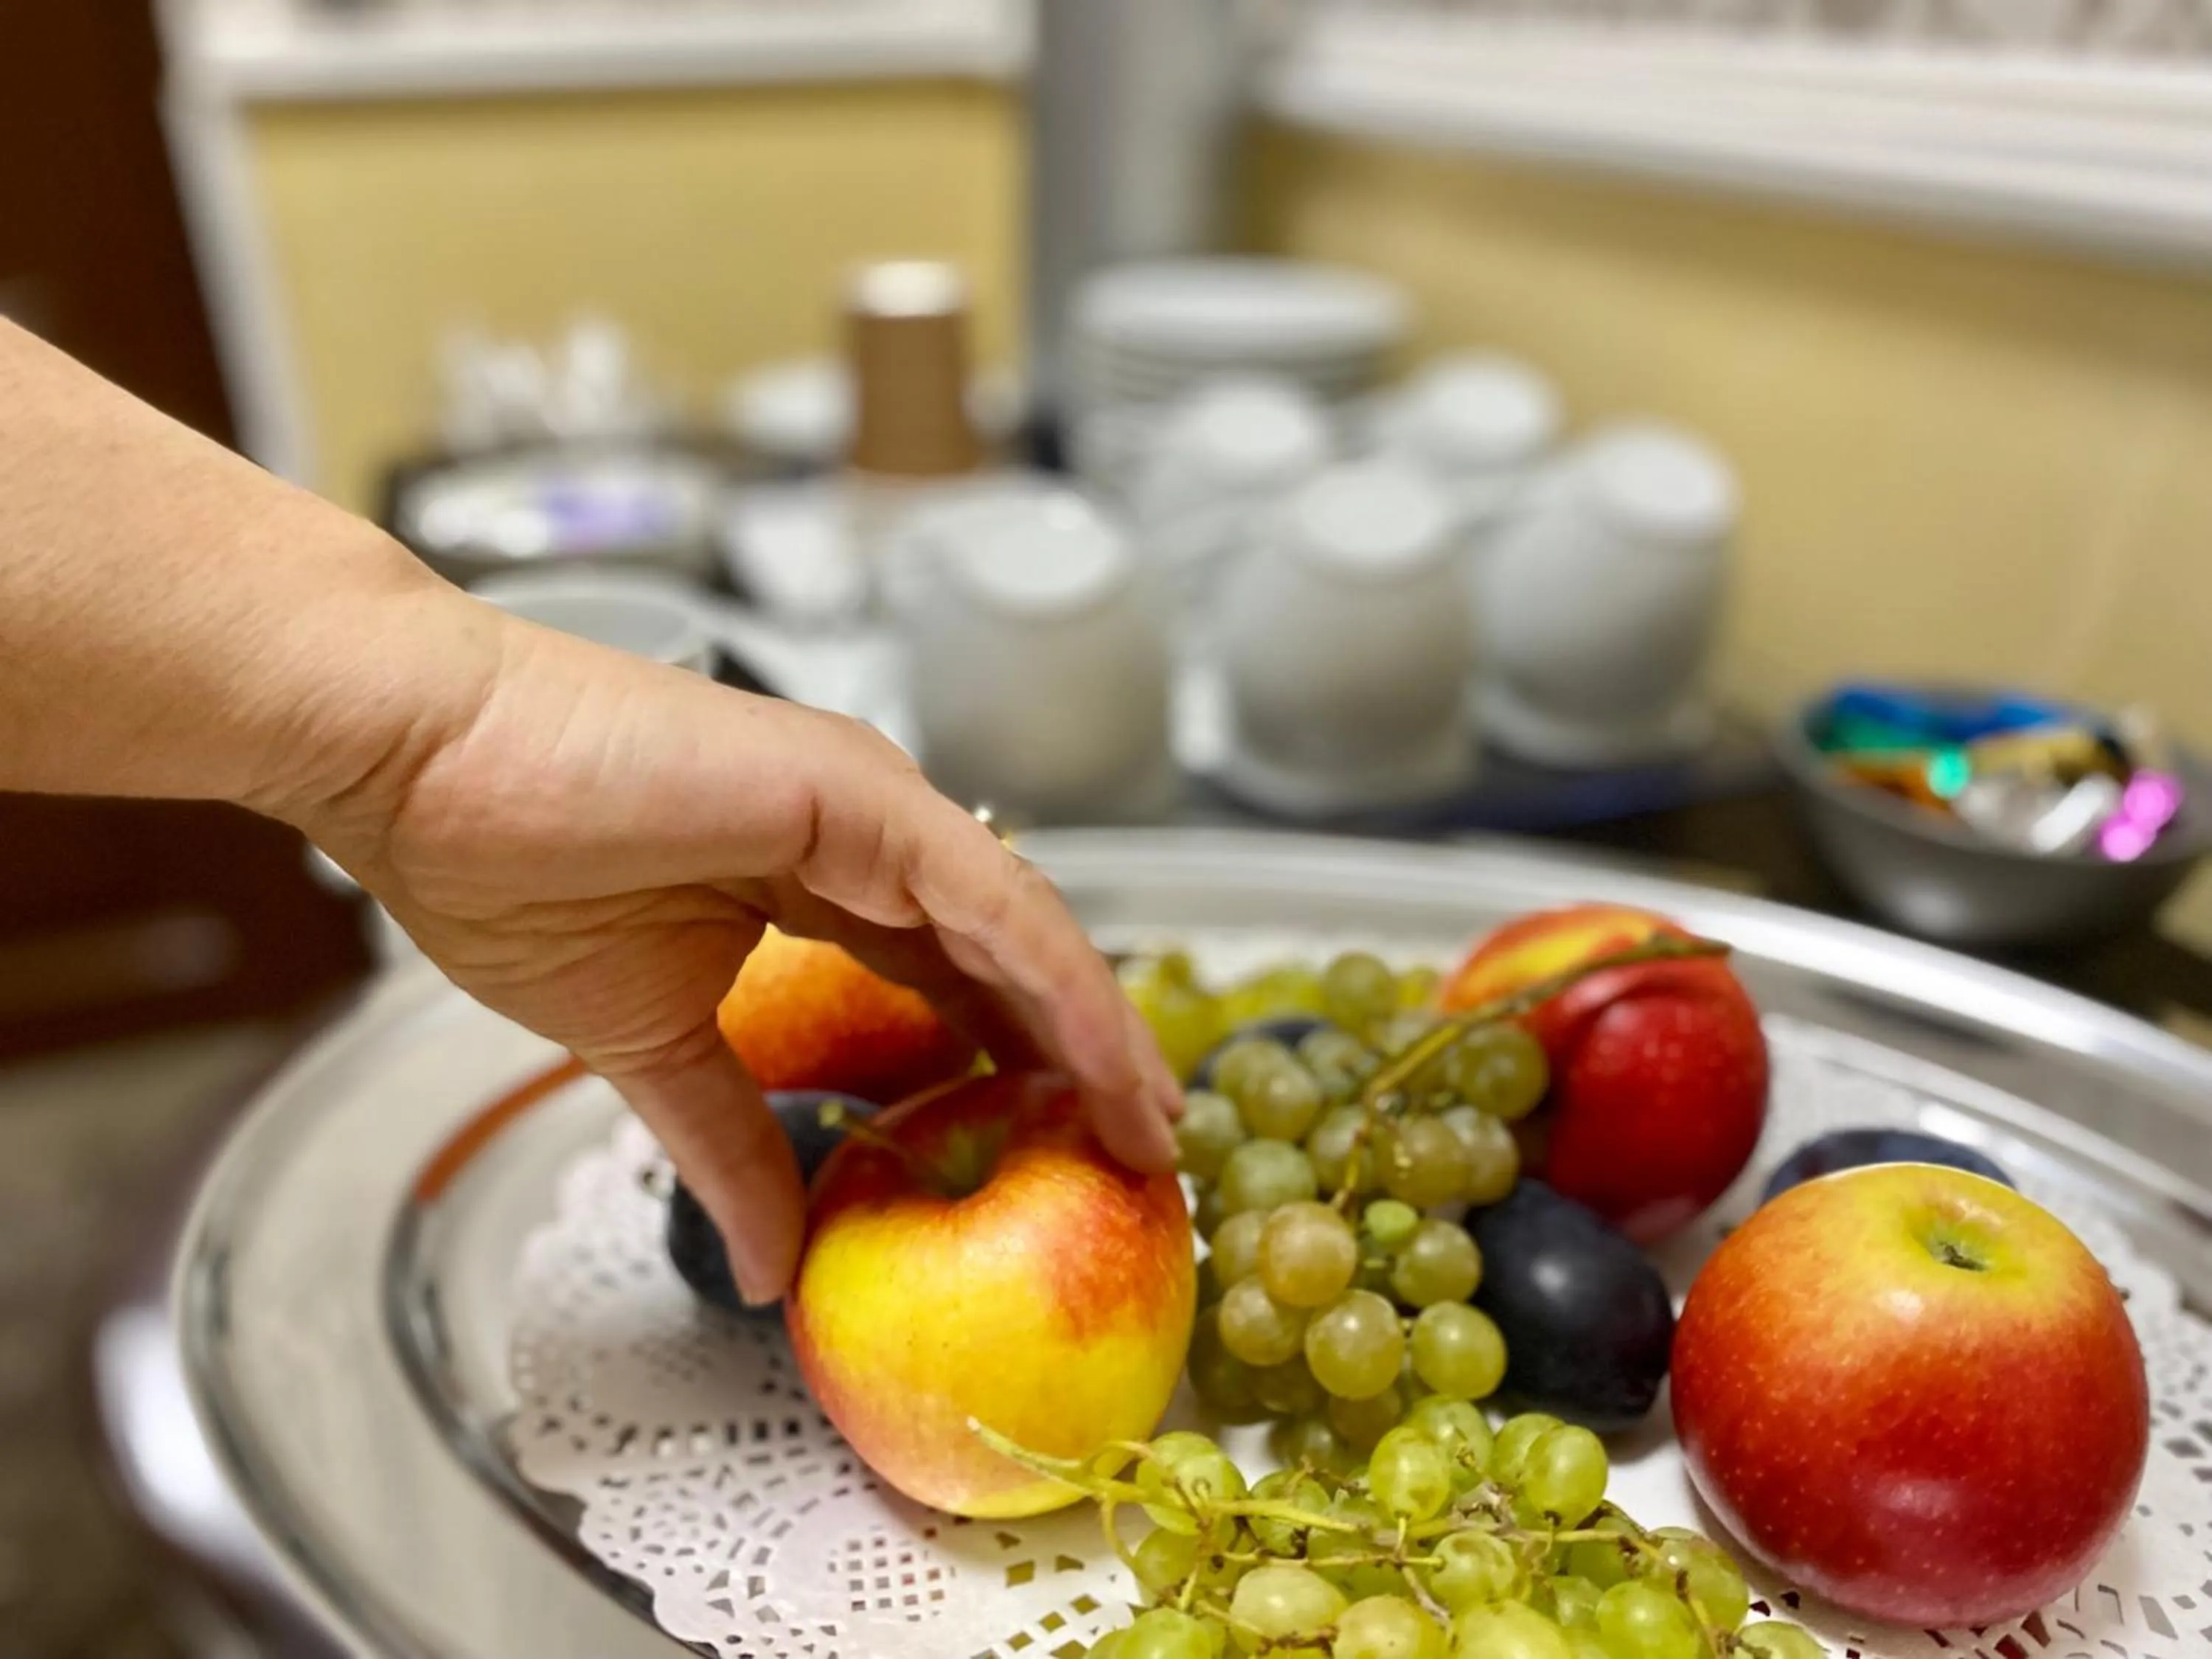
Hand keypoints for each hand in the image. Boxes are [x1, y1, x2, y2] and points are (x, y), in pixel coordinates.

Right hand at [306, 607, 1181, 1303]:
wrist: (419, 762)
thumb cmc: (504, 862)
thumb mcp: (648, 1044)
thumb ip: (727, 1143)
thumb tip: (766, 1266)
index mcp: (826, 880)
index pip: (960, 981)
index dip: (1026, 1065)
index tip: (1074, 1155)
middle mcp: (871, 837)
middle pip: (1016, 957)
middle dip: (1089, 1058)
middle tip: (1149, 1156)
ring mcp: (874, 807)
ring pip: (1025, 930)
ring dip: (1099, 1032)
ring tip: (1155, 1129)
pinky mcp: (861, 795)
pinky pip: (989, 902)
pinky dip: (1055, 984)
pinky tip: (1102, 1061)